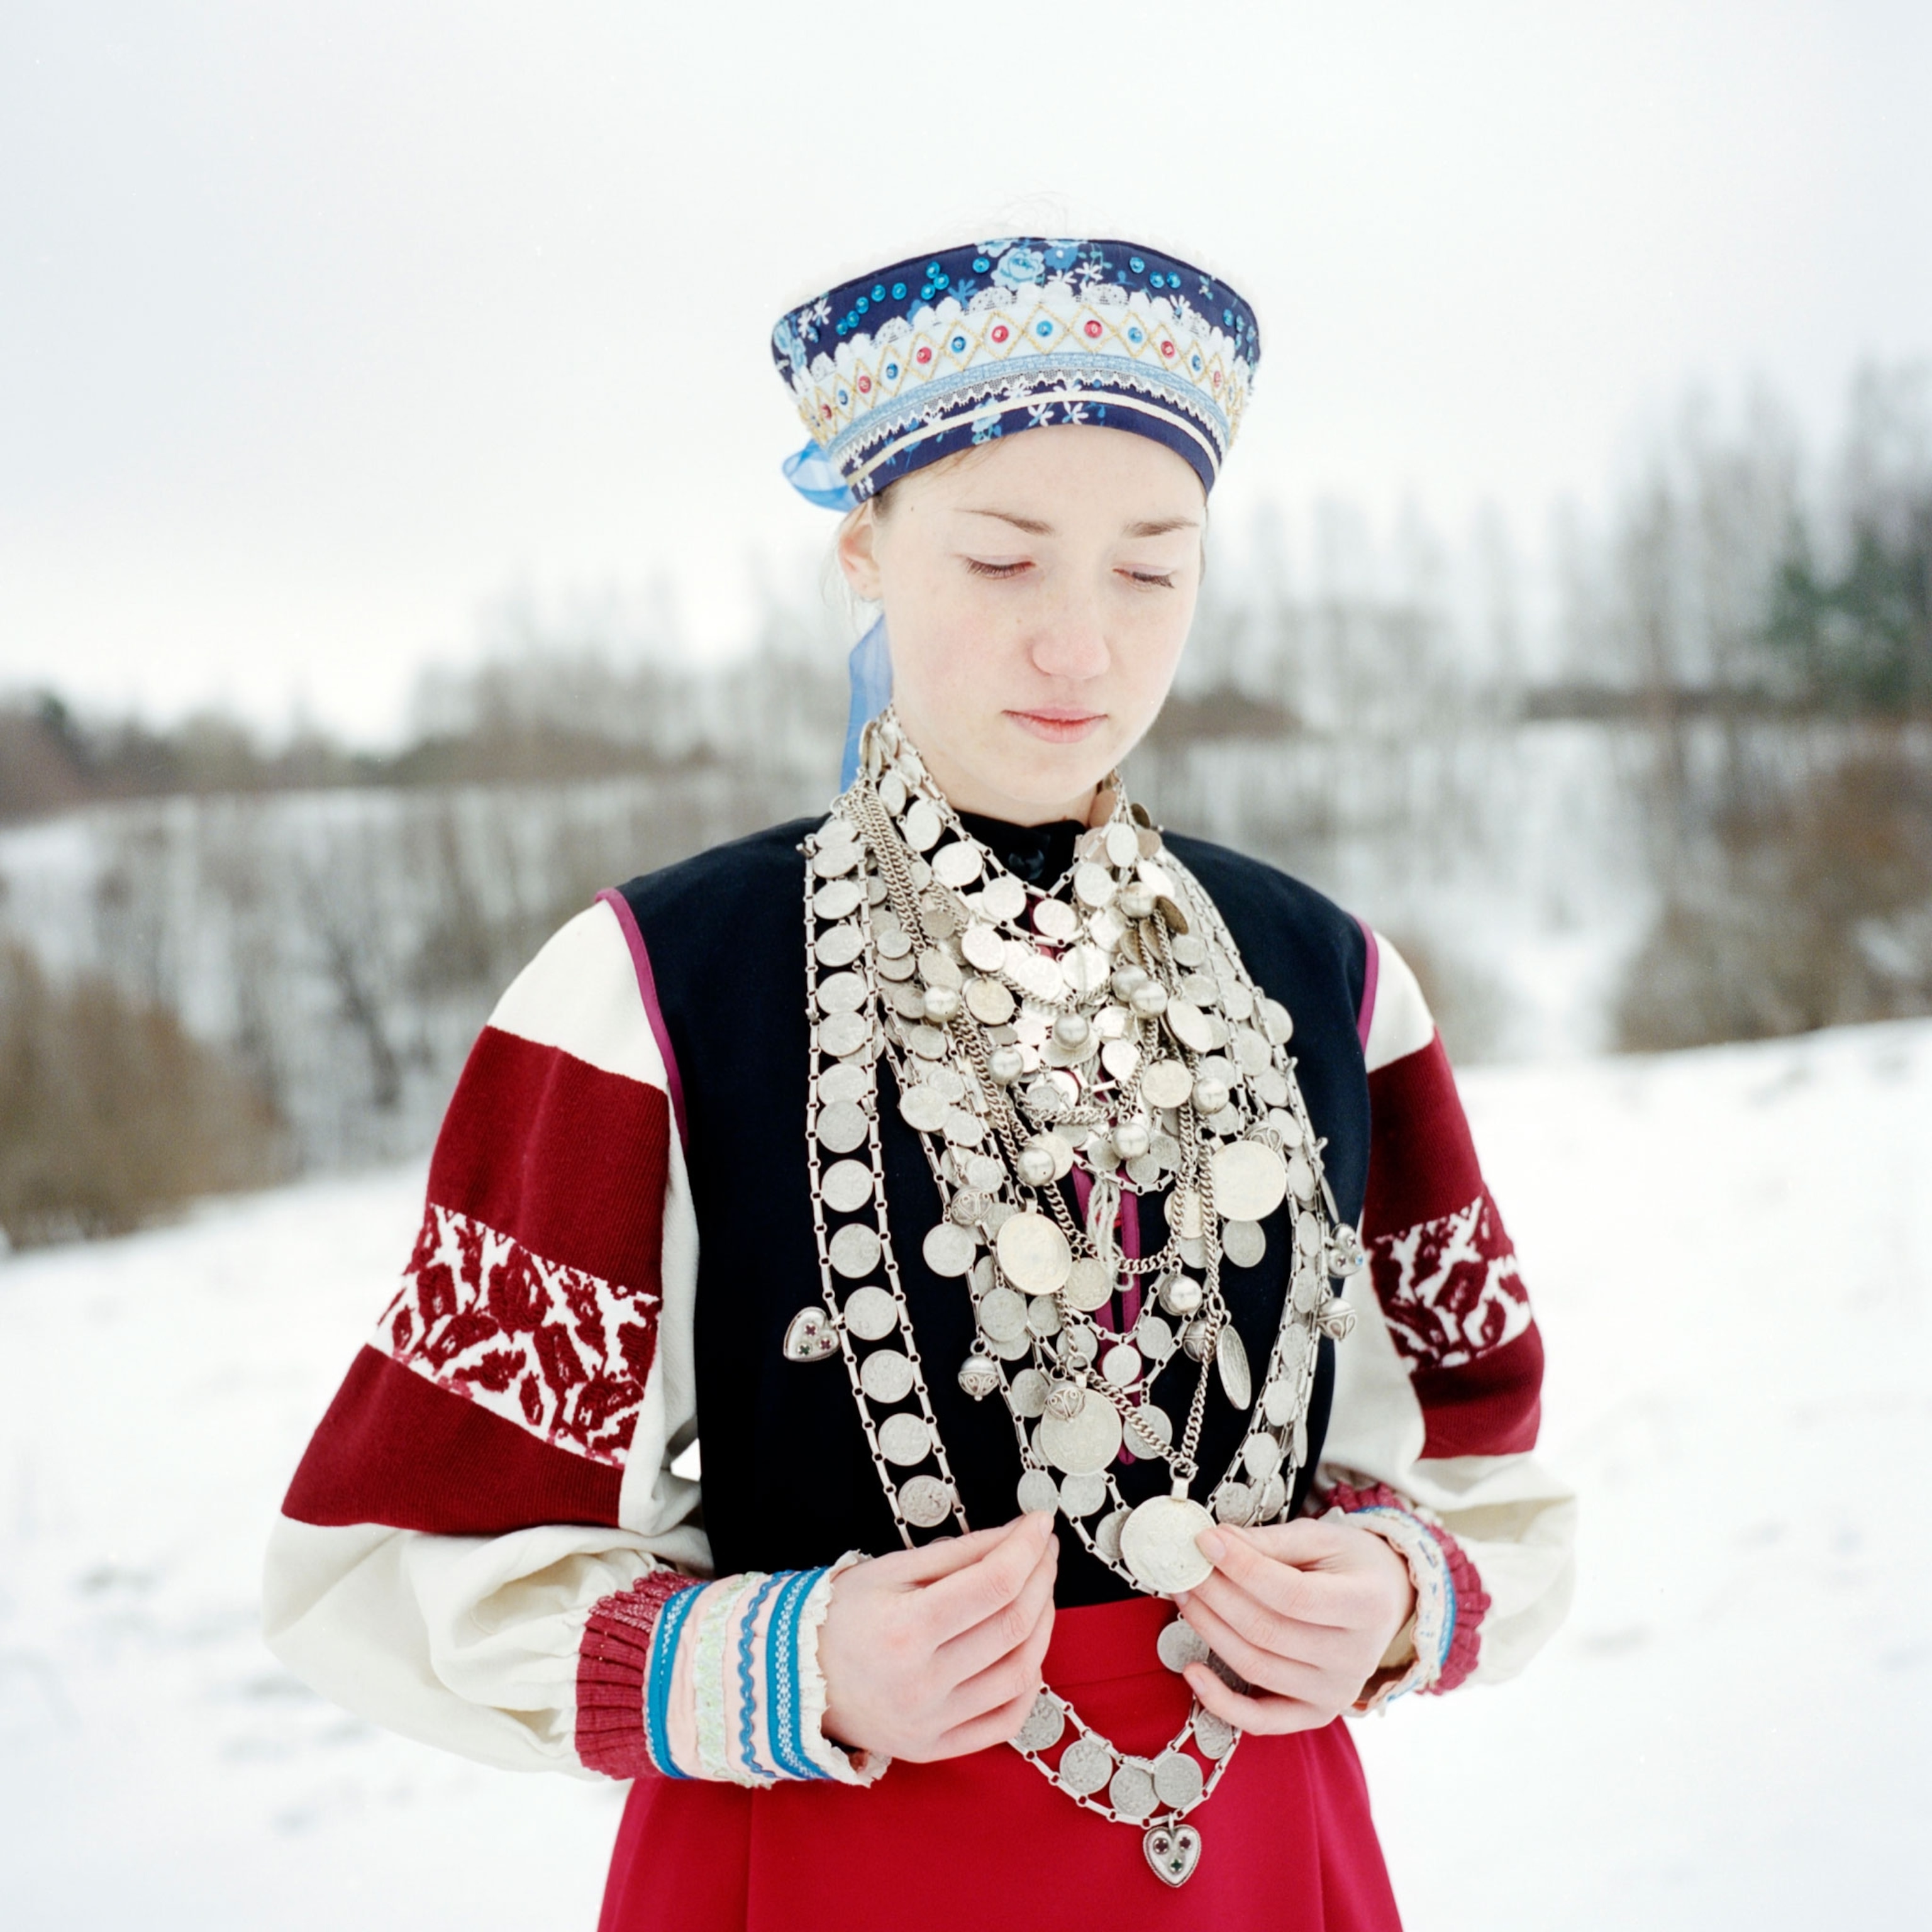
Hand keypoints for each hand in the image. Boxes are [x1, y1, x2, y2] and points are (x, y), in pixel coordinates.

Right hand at [817, 1513, 1058, 1762]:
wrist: (797, 1677)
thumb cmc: (844, 1615)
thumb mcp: (892, 1569)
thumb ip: (959, 1552)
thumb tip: (1018, 1535)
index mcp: (906, 1629)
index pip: (993, 1584)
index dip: (1026, 1548)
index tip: (1040, 1523)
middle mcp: (923, 1683)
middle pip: (1013, 1625)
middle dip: (1041, 1577)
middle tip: (1043, 1549)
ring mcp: (933, 1723)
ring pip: (1021, 1672)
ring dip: (1044, 1624)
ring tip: (1039, 1592)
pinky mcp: (937, 1749)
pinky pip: (1007, 1720)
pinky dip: (1029, 1681)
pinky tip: (1027, 1648)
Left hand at [1174, 1517, 1415, 1733]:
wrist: (1388, 1601)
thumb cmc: (1351, 1564)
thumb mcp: (1321, 1538)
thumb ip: (1270, 1542)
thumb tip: (1216, 1542)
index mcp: (1365, 1606)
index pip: (1291, 1593)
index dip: (1242, 1568)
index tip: (1206, 1542)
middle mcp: (1355, 1658)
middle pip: (1266, 1631)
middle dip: (1215, 1595)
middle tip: (1186, 1567)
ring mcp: (1336, 1693)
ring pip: (1256, 1667)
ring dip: (1209, 1630)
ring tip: (1185, 1596)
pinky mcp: (1316, 1713)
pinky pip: (1262, 1719)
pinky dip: (1222, 1701)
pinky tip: (1192, 1671)